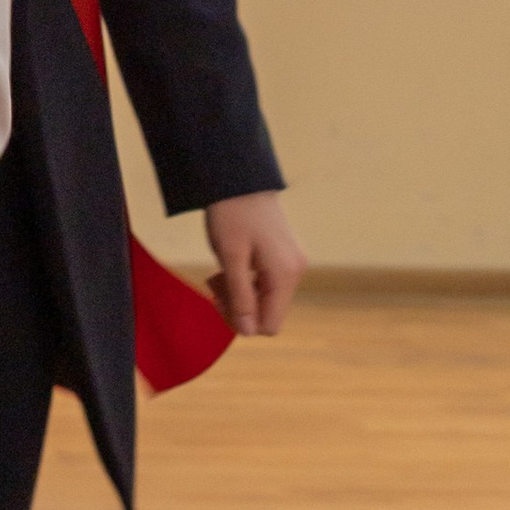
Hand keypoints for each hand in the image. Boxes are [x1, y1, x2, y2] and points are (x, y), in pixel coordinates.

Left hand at [204, 189, 304, 336]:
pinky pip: (266, 284)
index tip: (219, 300)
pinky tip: (229, 267)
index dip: (242, 323)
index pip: (270, 325)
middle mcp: (295, 272)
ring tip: (218, 275)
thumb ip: (240, 296)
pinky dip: (246, 282)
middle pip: (268, 313)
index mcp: (285, 275)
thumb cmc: (232, 214)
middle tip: (214, 285)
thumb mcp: (230, 257)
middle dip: (238, 307)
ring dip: (239, 294)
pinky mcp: (284, 256)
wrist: (239, 178)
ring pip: (265, 299)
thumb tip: (247, 331)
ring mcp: (292, 263)